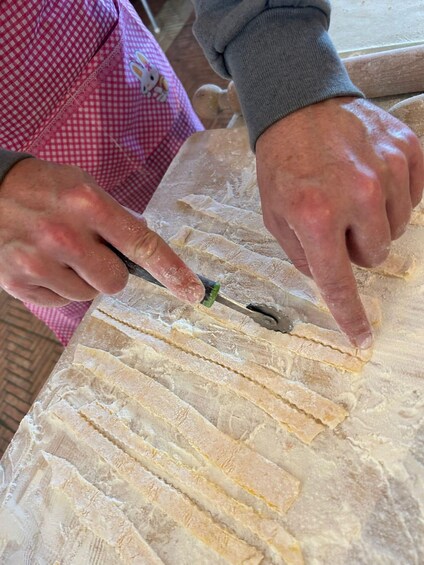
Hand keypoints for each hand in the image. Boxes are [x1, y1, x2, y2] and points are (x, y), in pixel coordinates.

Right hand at [0, 158, 204, 306]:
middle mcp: (63, 235)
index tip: (193, 290)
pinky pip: (61, 302)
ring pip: (88, 295)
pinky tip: (44, 263)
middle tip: (91, 252)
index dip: (171, 270)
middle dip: (111, 272)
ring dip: (83, 279)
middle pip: (116, 282)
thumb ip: (116, 218)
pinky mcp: (17, 282)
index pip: (141, 244)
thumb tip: (146, 249)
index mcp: (87, 204)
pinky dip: (59, 287)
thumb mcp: (83, 187)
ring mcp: (37, 262)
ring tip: (60, 253)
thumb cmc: (42, 188)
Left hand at [256, 97, 423, 347]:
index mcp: (316, 215)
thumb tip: (331, 278)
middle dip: (356, 247)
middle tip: (336, 221)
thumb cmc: (283, 164)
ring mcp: (388, 169)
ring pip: (396, 229)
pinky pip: (415, 198)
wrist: (300, 107)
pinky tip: (371, 180)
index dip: (351, 316)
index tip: (363, 339)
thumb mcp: (275, 215)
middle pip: (375, 255)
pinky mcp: (408, 150)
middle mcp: (357, 194)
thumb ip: (303, 254)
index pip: (340, 281)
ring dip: (374, 222)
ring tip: (350, 196)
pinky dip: (394, 198)